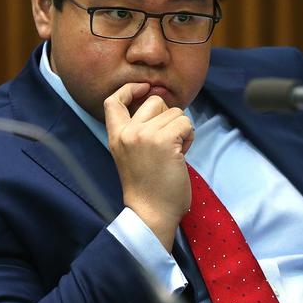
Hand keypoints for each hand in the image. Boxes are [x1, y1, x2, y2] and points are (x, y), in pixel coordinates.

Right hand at [104, 83, 193, 250]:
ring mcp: (144, 135)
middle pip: (155, 100)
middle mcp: (127, 133)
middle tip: (168, 142)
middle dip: (168, 116)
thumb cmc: (148, 188)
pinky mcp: (163, 141)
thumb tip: (160, 104)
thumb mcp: (132, 154)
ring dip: (181, 130)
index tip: (143, 88)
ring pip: (175, 112)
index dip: (130, 89)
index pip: (113, 101)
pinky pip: (186, 123)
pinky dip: (189, 136)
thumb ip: (140, 130)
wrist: (151, 214)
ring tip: (173, 153)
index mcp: (116, 137)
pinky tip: (181, 154)